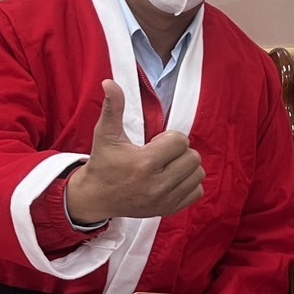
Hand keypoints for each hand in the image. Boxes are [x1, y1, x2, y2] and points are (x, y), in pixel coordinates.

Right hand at [66, 80, 204, 223]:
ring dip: (185, 166)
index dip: (169, 137)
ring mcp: (164, 201)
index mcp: (144, 164)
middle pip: (192, 157)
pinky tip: (171, 179)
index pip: (180, 141)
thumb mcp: (106, 134)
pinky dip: (188, 183)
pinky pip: (196, 191)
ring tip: (167, 166)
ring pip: (197, 174)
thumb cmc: (103, 163)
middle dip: (179, 151)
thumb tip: (110, 83)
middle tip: (161, 154)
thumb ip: (112, 107)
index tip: (154, 143)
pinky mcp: (168, 210)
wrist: (96, 197)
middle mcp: (157, 185)